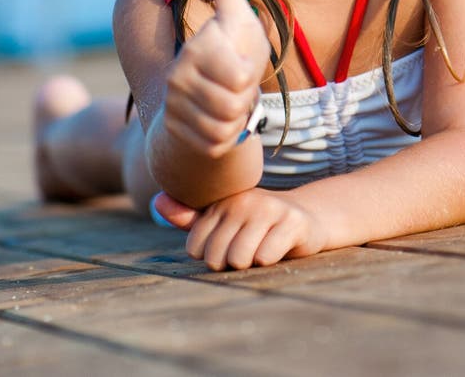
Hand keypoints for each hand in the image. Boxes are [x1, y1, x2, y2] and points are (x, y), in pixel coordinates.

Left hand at [154, 189, 327, 270]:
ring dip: (250, 265)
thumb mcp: (224, 220)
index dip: (210, 255)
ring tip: (261, 249)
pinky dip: (269, 261)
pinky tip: (278, 248)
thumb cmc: (257, 224)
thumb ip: (190, 217)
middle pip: (216, 256)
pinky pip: (265, 257)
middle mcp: (244, 200)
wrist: (307, 219)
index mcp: (223, 199)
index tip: (228, 244)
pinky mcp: (292, 222)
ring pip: (240, 258)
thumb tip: (156, 201)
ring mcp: (270, 209)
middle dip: (229, 264)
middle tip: (246, 250)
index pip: (196, 246)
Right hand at [163, 0, 270, 158]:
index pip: (236, 69)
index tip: (240, 62)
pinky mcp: (188, 139)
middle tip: (240, 84)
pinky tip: (225, 123)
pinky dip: (232, 134)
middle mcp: (178, 81)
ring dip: (240, 113)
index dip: (247, 68)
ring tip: (233, 100)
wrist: (203, 110)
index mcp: (191, 51)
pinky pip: (223, 140)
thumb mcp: (236, 21)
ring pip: (230, 119)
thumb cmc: (227, 60)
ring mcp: (179, 113)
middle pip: (236, 95)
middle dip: (246, 91)